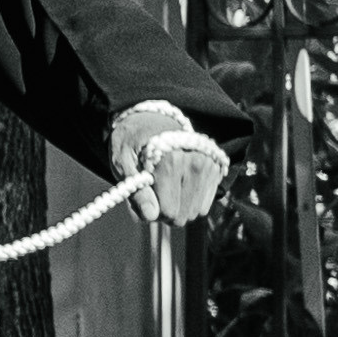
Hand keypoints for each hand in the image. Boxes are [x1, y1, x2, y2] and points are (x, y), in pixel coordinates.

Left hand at [109, 110, 227, 227]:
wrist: (151, 120)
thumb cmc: (132, 142)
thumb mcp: (122, 163)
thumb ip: (136, 191)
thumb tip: (150, 216)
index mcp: (170, 161)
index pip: (168, 211)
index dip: (151, 211)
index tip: (143, 198)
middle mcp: (195, 163)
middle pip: (183, 215)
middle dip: (165, 212)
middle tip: (152, 194)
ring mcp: (208, 166)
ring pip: (196, 212)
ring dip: (179, 207)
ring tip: (164, 188)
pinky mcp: (215, 169)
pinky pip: (204, 204)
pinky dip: (190, 201)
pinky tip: (178, 185)